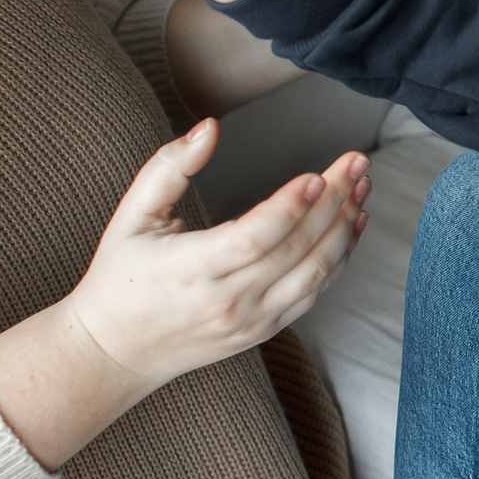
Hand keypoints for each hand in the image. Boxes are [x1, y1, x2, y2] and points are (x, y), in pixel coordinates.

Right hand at [72, 120, 368, 393]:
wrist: (115, 350)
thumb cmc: (121, 274)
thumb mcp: (132, 216)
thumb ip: (169, 167)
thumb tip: (209, 127)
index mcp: (189, 270)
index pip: (253, 238)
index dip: (289, 207)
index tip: (319, 175)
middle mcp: (226, 300)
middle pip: (295, 250)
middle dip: (334, 202)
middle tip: (357, 162)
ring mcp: (250, 321)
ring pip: (315, 274)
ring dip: (345, 228)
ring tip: (363, 186)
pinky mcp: (264, 331)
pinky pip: (313, 293)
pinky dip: (339, 257)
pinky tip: (352, 223)